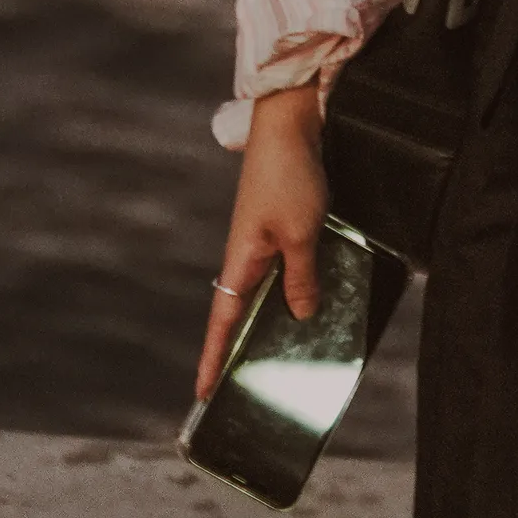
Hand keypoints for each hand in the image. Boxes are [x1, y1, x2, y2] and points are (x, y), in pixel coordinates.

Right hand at [196, 87, 327, 400]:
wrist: (291, 122)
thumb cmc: (289, 176)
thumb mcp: (300, 234)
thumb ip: (302, 277)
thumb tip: (301, 315)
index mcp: (240, 262)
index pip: (221, 323)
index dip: (212, 359)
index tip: (202, 395)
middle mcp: (247, 255)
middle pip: (240, 312)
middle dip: (240, 348)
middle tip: (244, 389)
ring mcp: (264, 239)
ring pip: (265, 291)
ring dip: (272, 319)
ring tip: (287, 355)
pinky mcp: (282, 223)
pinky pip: (284, 268)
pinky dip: (293, 289)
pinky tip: (315, 301)